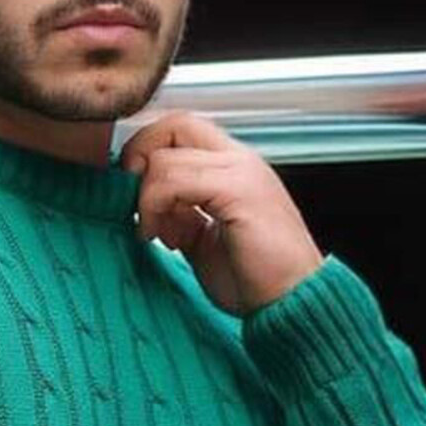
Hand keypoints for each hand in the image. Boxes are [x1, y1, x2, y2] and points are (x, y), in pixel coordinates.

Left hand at [119, 110, 324, 317]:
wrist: (293, 302)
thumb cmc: (257, 279)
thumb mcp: (206, 243)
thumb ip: (181, 219)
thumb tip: (152, 213)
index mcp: (234, 169)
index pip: (182, 132)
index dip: (149, 154)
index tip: (136, 198)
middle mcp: (239, 161)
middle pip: (175, 124)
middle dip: (140, 157)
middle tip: (132, 202)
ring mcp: (241, 172)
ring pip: (167, 154)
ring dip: (145, 197)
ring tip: (153, 234)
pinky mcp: (238, 191)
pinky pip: (176, 180)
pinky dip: (156, 206)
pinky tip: (166, 239)